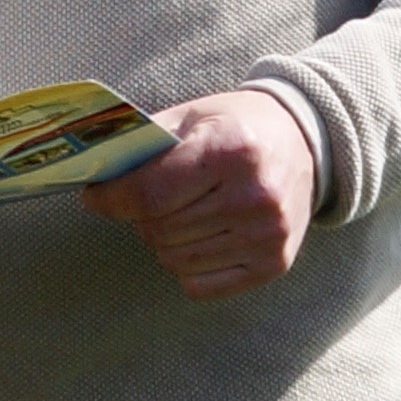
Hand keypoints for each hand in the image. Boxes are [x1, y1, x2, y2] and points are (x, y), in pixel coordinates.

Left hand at [84, 89, 318, 300]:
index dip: (112, 200)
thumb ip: (146, 145)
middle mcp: (254, 197)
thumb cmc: (238, 126)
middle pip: (160, 230)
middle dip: (138, 217)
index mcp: (231, 151)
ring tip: (178, 214)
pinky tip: (199, 236)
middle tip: (144, 200)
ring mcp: (267, 236)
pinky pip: (199, 285)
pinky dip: (186, 265)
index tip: (95, 198)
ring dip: (162, 241)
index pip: (151, 194)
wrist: (305, 141)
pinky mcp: (273, 264)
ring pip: (174, 260)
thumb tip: (95, 177)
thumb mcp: (194, 116)